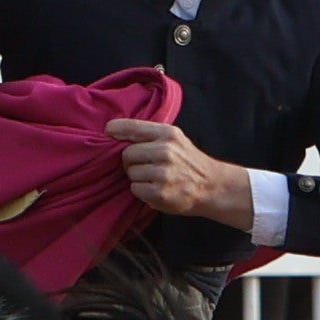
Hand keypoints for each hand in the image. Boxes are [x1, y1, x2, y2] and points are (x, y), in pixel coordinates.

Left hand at [105, 118, 257, 227]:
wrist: (212, 186)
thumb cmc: (188, 162)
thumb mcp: (175, 140)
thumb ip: (150, 135)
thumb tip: (114, 131)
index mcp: (168, 134)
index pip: (133, 127)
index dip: (116, 130)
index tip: (107, 132)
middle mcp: (166, 150)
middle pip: (127, 153)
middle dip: (131, 162)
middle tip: (145, 166)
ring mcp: (163, 173)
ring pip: (130, 173)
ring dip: (137, 178)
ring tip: (153, 179)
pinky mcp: (160, 193)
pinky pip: (135, 189)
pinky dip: (141, 191)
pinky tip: (155, 189)